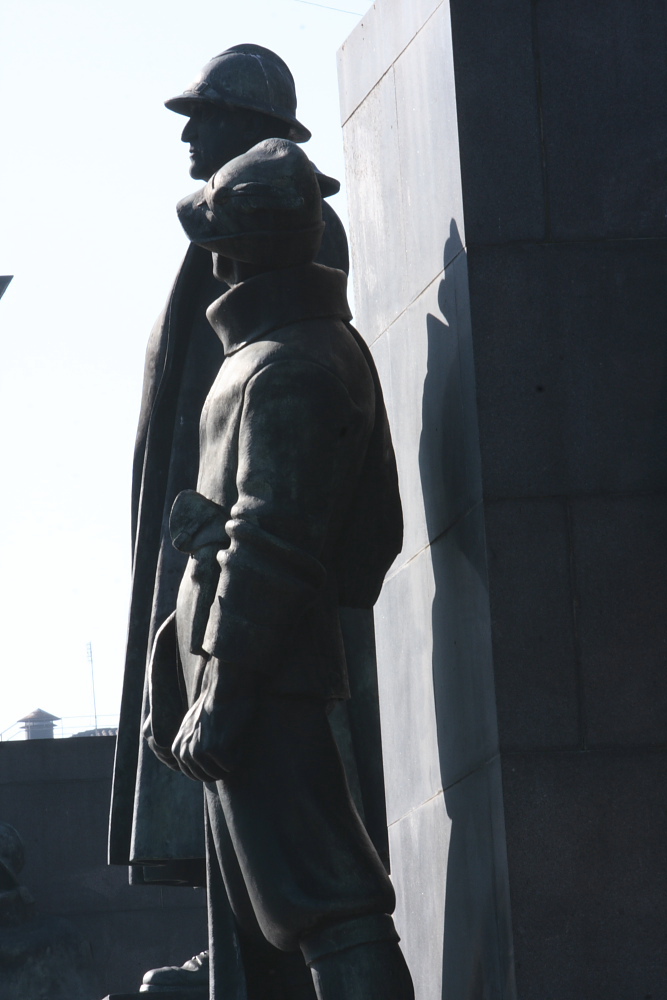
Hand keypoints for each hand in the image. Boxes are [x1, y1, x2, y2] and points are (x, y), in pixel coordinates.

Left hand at [171, 659, 258, 780]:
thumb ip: (191, 746)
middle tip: (227, 742)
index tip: (219, 746)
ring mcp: (198, 751)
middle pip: (208, 777)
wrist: (224, 687)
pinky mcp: (214, 749)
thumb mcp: (193, 727)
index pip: (195, 775)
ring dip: (230, 759)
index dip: (211, 765)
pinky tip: (235, 735)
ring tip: (230, 736)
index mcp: (177, 749)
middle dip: (221, 765)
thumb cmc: (215, 704)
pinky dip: (238, 753)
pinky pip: (231, 765)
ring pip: (220, 773)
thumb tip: (198, 767)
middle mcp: (183, 752)